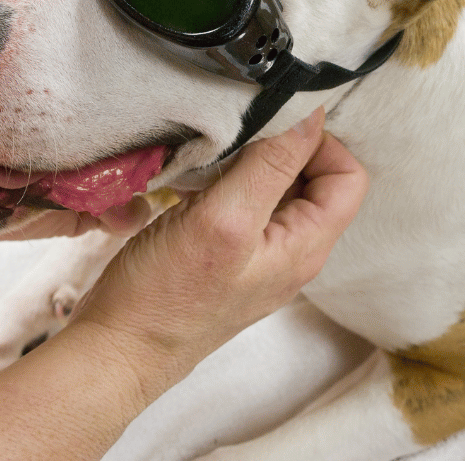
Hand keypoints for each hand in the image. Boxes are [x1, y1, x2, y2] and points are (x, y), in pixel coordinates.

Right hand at [68, 107, 366, 396]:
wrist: (116, 349)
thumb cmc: (167, 296)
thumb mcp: (224, 219)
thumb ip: (271, 165)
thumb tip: (311, 115)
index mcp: (305, 246)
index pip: (348, 176)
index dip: (320, 142)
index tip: (275, 126)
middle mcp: (290, 249)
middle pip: (314, 177)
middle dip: (281, 146)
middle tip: (240, 134)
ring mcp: (257, 251)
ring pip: (274, 184)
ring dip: (249, 160)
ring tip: (214, 154)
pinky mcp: (226, 250)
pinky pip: (242, 199)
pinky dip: (225, 178)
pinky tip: (194, 176)